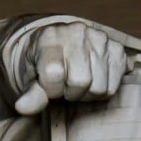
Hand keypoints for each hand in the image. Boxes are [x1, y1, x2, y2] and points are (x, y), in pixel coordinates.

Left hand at [13, 20, 140, 116]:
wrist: (53, 48)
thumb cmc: (39, 65)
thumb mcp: (28, 79)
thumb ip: (30, 94)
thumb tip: (24, 108)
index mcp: (50, 36)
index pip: (54, 74)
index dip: (51, 89)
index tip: (48, 86)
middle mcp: (77, 32)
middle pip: (81, 82)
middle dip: (70, 92)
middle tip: (64, 86)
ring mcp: (100, 38)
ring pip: (99, 87)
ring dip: (87, 93)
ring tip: (77, 82)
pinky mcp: (117, 48)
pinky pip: (114, 85)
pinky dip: (102, 89)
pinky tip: (92, 79)